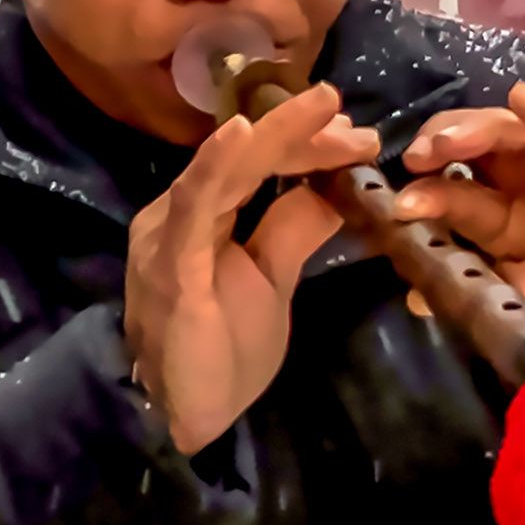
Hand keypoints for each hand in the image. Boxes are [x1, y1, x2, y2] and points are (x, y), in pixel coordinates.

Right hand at [122, 83, 377, 454]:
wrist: (188, 417)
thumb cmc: (221, 352)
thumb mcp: (270, 280)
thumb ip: (291, 231)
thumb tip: (333, 186)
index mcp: (199, 216)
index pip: (253, 166)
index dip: (303, 144)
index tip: (355, 135)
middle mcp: (176, 215)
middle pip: (243, 159)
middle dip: (298, 132)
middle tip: (348, 115)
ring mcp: (169, 238)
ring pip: (225, 171)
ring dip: (274, 136)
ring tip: (318, 107)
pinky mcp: (172, 267)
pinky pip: (195, 208)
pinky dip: (216, 168)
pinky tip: (243, 135)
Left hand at [392, 84, 524, 337]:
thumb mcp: (496, 304)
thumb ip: (460, 287)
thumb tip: (412, 292)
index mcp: (499, 222)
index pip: (456, 184)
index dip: (424, 184)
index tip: (395, 198)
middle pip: (485, 146)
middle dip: (445, 140)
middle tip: (418, 156)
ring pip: (524, 138)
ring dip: (481, 129)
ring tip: (446, 140)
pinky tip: (524, 99)